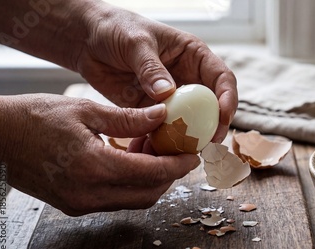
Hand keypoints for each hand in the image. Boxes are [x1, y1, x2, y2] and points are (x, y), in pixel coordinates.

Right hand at [0, 94, 199, 215]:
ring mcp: (79, 204)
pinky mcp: (73, 205)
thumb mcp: (86, 110)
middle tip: (178, 153)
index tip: (192, 155)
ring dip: (151, 180)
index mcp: (93, 167)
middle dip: (169, 176)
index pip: (151, 174)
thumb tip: (162, 115)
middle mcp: (88, 194)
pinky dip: (130, 184)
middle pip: (147, 194)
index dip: (177, 166)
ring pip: (132, 201)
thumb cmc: (34, 117)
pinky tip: (131, 160)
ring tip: (153, 151)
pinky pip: (114, 200)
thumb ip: (129, 118)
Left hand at [75, 2, 237, 142]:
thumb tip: (166, 93)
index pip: (222, 78)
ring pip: (189, 123)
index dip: (228, 98)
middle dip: (213, 126)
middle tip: (208, 143)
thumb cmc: (116, 29)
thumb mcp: (136, 42)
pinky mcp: (152, 111)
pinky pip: (164, 130)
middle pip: (211, 107)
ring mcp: (171, 98)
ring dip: (189, 138)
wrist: (86, 41)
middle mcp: (188, 79)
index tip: (223, 116)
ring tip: (185, 153)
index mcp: (194, 56)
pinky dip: (164, 141)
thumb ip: (151, 67)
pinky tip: (159, 150)